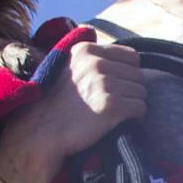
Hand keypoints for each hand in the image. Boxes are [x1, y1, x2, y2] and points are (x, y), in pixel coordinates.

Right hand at [0, 36, 147, 182]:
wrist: (40, 131)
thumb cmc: (58, 104)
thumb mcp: (69, 69)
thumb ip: (94, 60)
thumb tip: (131, 59)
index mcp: (86, 50)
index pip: (131, 56)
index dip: (130, 73)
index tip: (120, 86)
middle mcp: (95, 63)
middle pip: (139, 75)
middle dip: (132, 91)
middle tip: (119, 104)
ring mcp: (103, 84)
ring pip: (141, 92)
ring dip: (134, 105)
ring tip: (118, 114)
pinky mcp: (110, 106)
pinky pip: (140, 108)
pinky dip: (136, 117)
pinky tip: (122, 122)